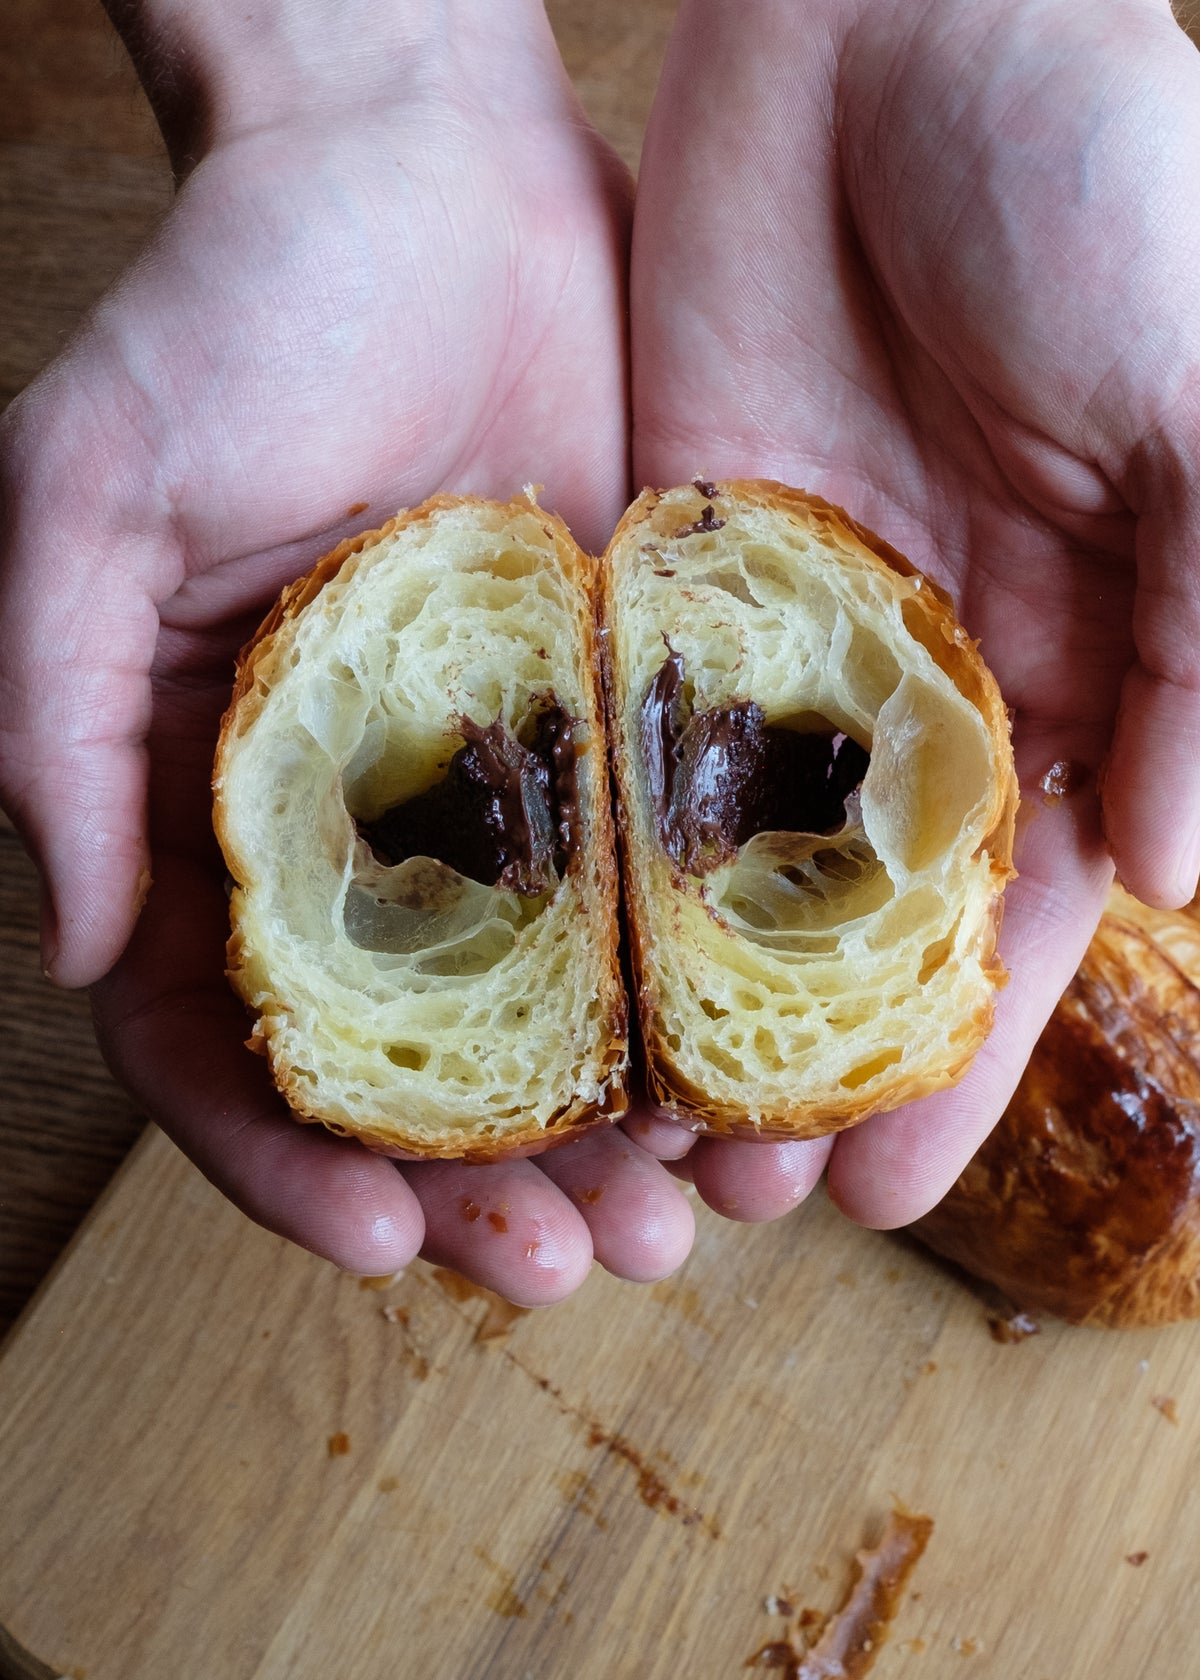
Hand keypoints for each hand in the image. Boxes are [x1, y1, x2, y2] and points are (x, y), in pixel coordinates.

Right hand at [0, 1, 693, 1300]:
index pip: (220, 1037)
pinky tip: (736, 1070)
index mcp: (201, 801)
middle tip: (564, 1271)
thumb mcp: (87, 496)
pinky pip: (648, 893)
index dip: (286, 1163)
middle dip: (471, 1188)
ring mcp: (489, 783)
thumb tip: (82, 948)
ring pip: (539, 1013)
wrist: (421, 168)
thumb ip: (53, 720)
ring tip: (675, 1217)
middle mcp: (347, 822)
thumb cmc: (233, 307)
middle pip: (399, 1065)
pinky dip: (684, 998)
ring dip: (597, 1134)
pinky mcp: (608, 722)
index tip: (380, 1245)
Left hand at [628, 0, 1199, 1224]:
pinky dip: (602, 840)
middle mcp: (932, 671)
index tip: (888, 1188)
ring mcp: (789, 628)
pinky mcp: (667, 565)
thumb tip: (1181, 870)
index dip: (960, 1052)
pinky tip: (558, 946)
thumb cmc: (1095, 171)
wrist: (892, 8)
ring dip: (688, 987)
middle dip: (804, 1060)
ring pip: (734, 849)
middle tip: (727, 1203)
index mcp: (1086, 658)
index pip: (1027, 907)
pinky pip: (630, 725)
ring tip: (624, 1123)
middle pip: (863, 915)